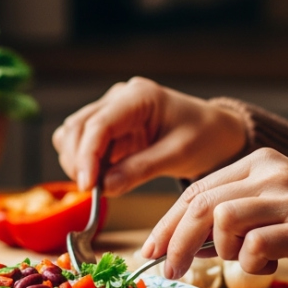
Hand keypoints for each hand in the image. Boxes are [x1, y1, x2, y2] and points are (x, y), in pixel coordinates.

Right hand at [52, 77, 246, 195]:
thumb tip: (105, 187)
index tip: (87, 185)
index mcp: (139, 96)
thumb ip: (141, 169)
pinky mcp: (109, 129)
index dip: (87, 156)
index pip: (99, 124)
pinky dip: (85, 164)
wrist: (215, 133)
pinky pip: (84, 145)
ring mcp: (111, 112)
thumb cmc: (204, 136)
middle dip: (78, 161)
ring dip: (77, 162)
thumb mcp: (178, 154)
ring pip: (73, 134)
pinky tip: (101, 179)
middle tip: (92, 191)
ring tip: (99, 185)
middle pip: (77, 127)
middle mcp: (119, 99)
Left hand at [141, 148, 287, 279]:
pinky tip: (269, 267)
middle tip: (168, 271)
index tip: (152, 249)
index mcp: (260, 161)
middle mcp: (272, 172)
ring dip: (219, 251)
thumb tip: (187, 242)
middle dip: (175, 241)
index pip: (197, 189)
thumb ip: (237, 212)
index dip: (168, 222)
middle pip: (201, 203)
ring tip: (241, 261)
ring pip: (222, 219)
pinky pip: (255, 247)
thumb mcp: (278, 201)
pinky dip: (252, 265)